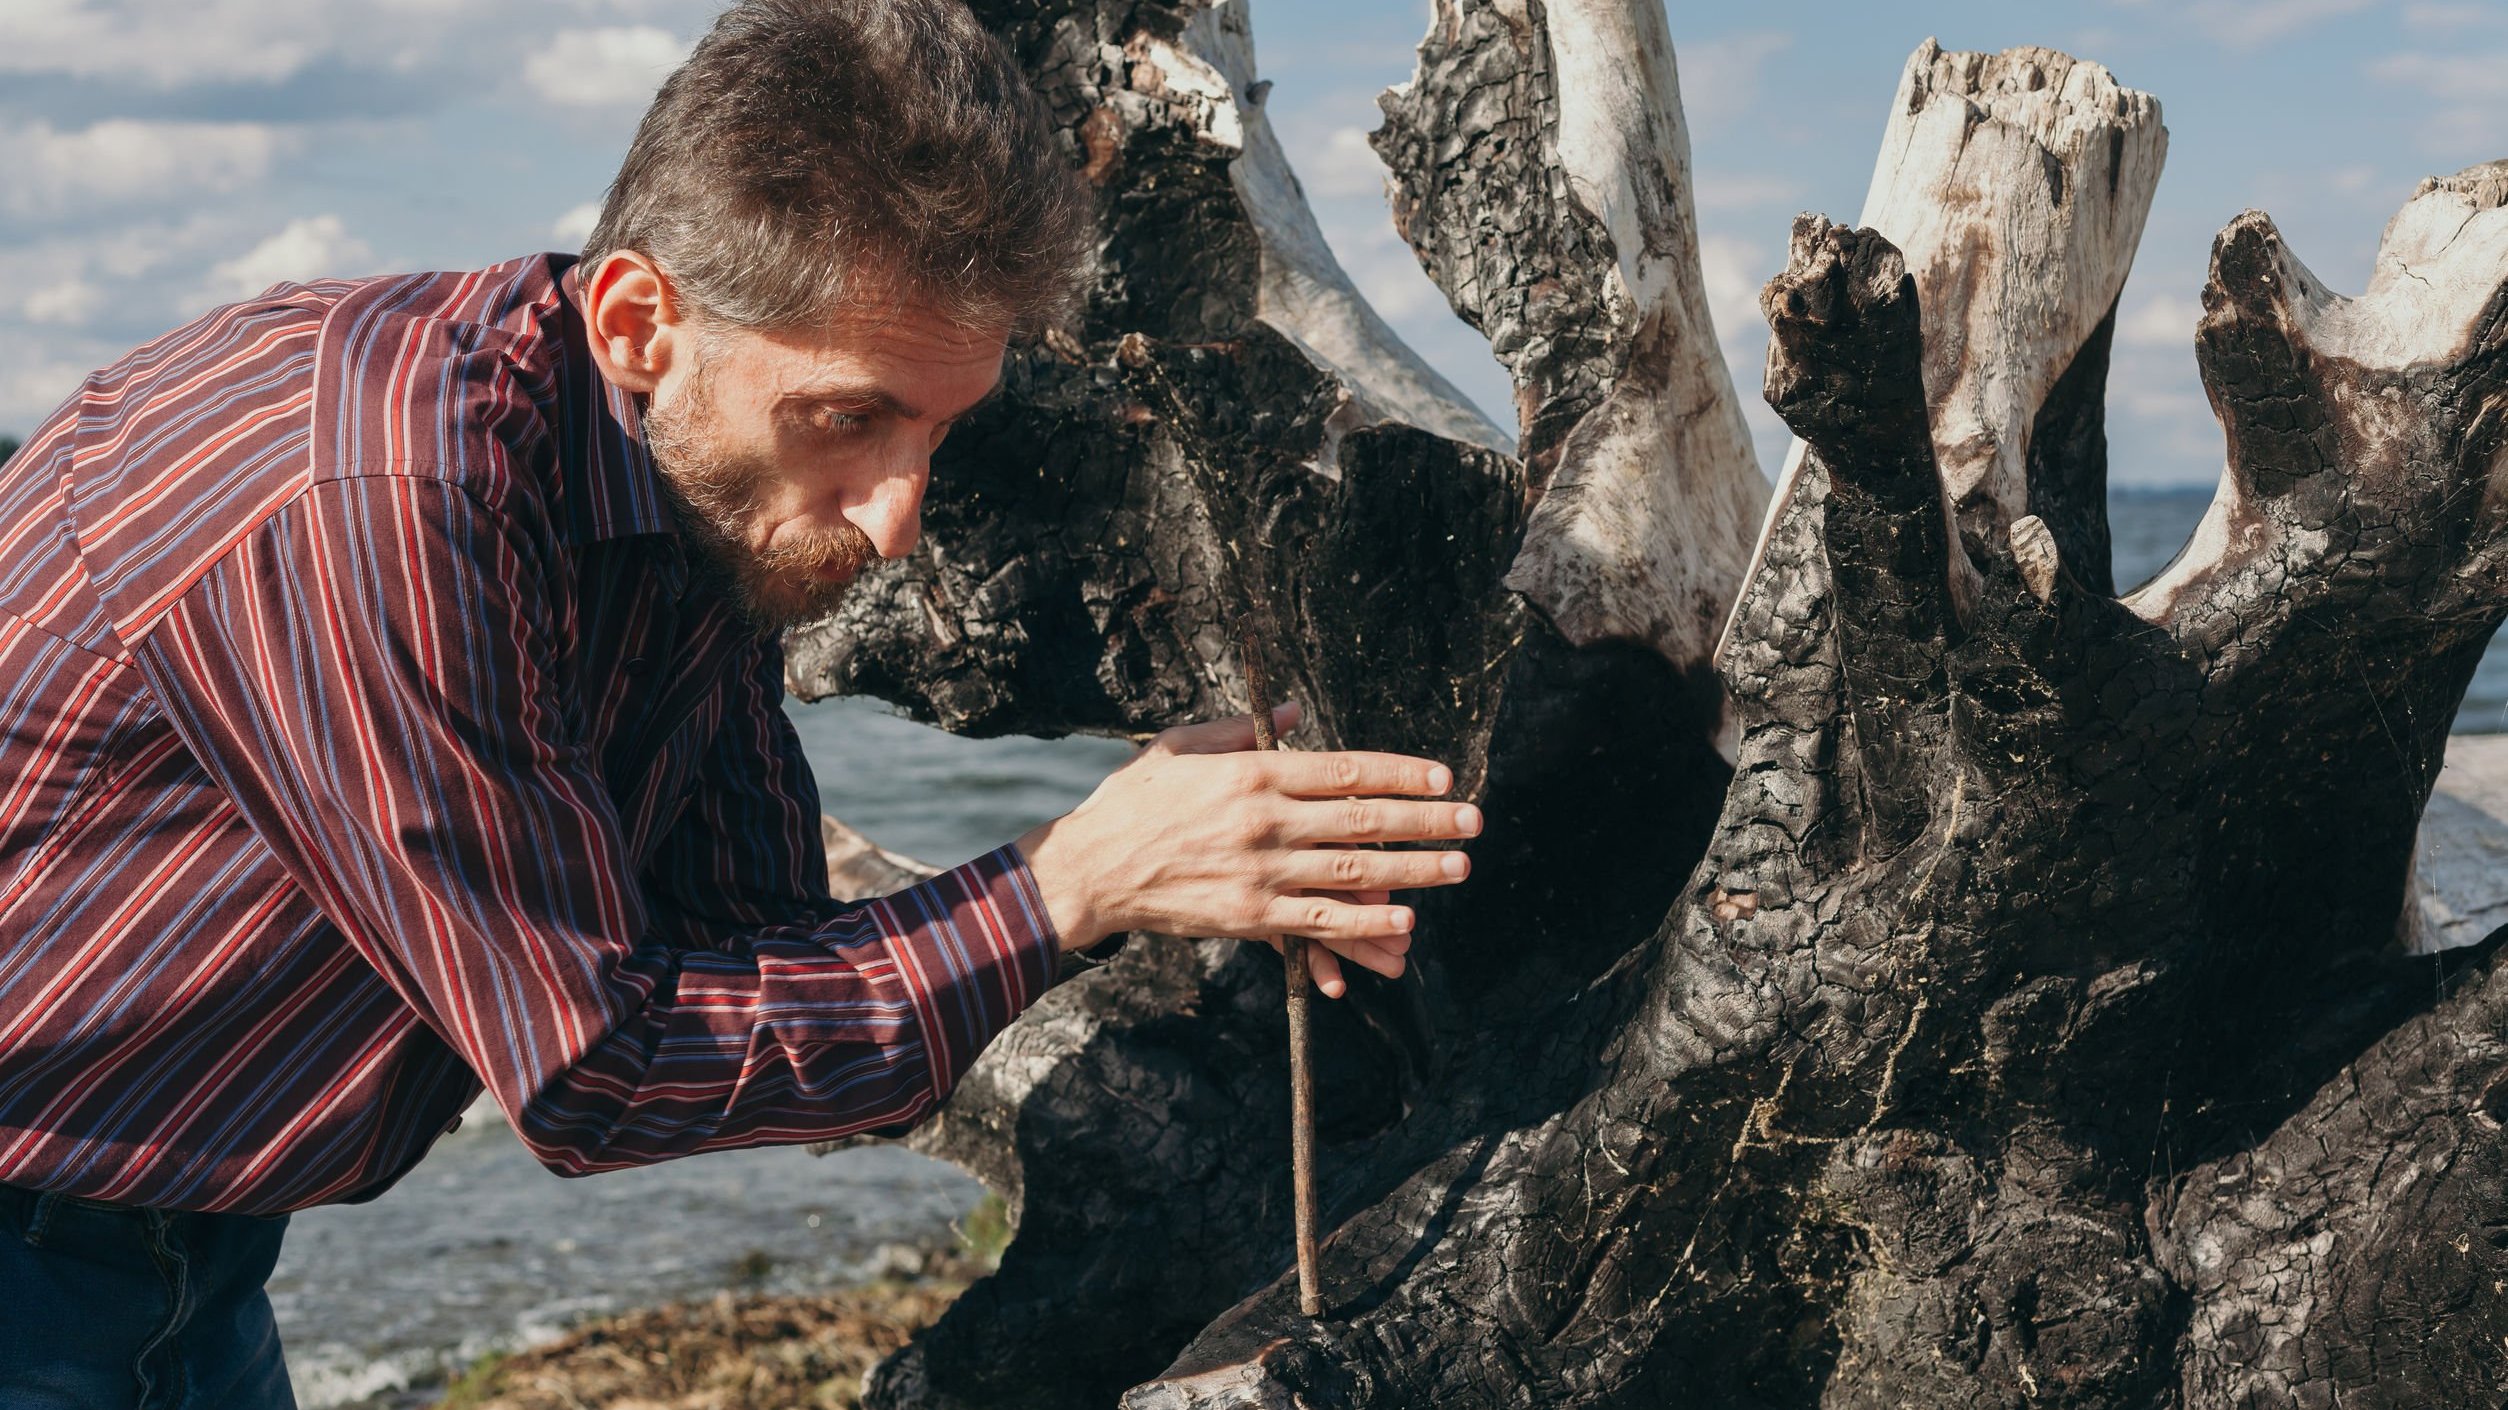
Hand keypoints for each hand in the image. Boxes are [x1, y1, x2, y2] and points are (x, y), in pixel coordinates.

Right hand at [1013, 703, 1477, 997]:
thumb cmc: (1133, 802)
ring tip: (1458, 866)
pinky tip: (1405, 922)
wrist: (1089, 871)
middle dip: (1425, 819)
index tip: (1442, 775)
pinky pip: (1319, 921)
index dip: (1399, 772)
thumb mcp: (1180, 745)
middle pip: (1362, 820)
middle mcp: (1263, 820)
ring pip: (1353, 872)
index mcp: (1251, 772)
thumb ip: (1241, 728)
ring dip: (1413, 870)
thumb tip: (1298, 711)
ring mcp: (1259, 871)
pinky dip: (1364, 924)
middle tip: (1473, 820)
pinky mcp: (1248, 916)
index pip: (1343, 769)